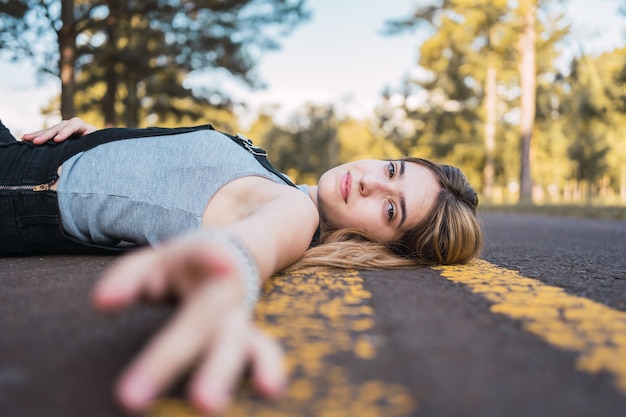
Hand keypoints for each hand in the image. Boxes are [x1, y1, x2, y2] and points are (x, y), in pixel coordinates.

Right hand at [21, 117, 97, 143]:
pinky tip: (25, 139)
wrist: (95, 142)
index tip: (57, 140)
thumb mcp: (97, 142)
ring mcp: (61, 128)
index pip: (72, 126)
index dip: (64, 133)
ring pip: (48, 131)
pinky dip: (36, 137)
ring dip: (37, 135)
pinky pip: (45, 135)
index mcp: (80, 125)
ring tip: (26, 138)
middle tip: (36, 141)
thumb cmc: (97, 143)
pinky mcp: (56, 134)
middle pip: (57, 128)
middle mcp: (69, 124)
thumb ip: (91, 141)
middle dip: (46, 135)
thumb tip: (86, 139)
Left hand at [92, 236, 285, 413]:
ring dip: (221, 372)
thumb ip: (128, 277)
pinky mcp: (249, 337)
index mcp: (203, 261)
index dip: (211, 259)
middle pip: (201, 320)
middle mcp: (224, 292)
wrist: (239, 259)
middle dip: (168, 356)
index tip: (222, 263)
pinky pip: (262, 352)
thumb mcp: (159, 260)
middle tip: (130, 397)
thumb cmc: (188, 265)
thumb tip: (101, 304)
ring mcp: (239, 317)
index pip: (203, 256)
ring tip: (206, 406)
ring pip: (237, 343)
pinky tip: (269, 389)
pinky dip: (267, 368)